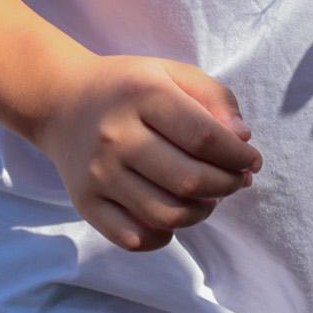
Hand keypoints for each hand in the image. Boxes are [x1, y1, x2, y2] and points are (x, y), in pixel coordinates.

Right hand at [33, 55, 261, 252]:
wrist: (60, 101)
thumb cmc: (130, 88)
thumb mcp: (173, 73)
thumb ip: (216, 99)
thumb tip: (243, 140)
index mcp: (143, 95)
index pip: (204, 138)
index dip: (238, 156)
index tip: (252, 161)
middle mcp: (116, 136)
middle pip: (189, 181)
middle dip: (228, 185)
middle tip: (237, 180)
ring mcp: (98, 174)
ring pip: (167, 215)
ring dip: (203, 212)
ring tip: (210, 196)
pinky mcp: (84, 203)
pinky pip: (133, 239)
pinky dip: (164, 236)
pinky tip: (173, 215)